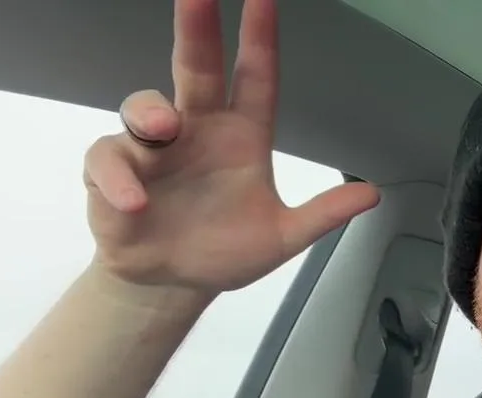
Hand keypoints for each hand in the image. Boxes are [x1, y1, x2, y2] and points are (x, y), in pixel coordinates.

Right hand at [83, 0, 378, 295]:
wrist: (173, 284)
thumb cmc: (225, 250)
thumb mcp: (282, 237)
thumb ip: (322, 215)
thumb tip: (372, 194)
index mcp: (240, 135)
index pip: (254, 77)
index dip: (260, 39)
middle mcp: (197, 129)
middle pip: (196, 68)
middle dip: (197, 29)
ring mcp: (152, 148)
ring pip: (143, 106)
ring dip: (150, 111)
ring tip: (163, 127)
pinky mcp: (114, 172)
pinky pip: (109, 160)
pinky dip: (119, 178)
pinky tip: (135, 202)